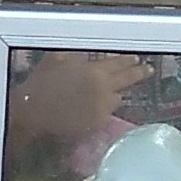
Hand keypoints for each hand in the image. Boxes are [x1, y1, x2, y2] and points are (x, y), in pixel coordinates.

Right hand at [7, 52, 150, 147]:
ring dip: (114, 95)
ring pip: (117, 100)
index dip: (129, 61)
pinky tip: (94, 110)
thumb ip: (78, 56)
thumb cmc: (41, 82)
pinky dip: (102, 111)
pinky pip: (106, 115)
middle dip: (138, 74)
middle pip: (127, 80)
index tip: (137, 59)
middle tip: (148, 70)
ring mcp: (102, 108)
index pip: (119, 64)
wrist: (33, 111)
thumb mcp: (59, 59)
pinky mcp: (97, 124)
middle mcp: (104, 89)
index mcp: (95, 71)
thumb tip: (89, 56)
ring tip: (110, 94)